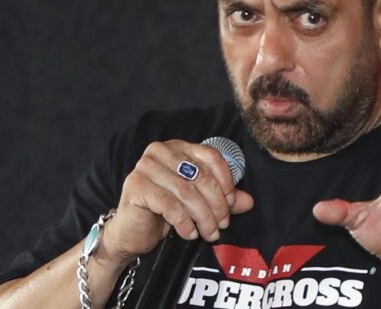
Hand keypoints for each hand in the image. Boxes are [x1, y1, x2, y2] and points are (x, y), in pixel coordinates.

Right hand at [101, 139, 253, 265]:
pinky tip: (189, 234)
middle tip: (222, 225)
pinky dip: (185, 222)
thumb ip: (223, 199)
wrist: (132, 232)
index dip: (226, 182)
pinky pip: (170, 205)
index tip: (231, 205)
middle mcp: (160, 151)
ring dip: (204, 217)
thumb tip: (249, 201)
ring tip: (210, 233)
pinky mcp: (136, 185)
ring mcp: (145, 166)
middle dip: (216, 205)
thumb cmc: (165, 213)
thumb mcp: (198, 203)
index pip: (211, 157)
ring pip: (187, 192)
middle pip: (201, 176)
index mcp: (178, 147)